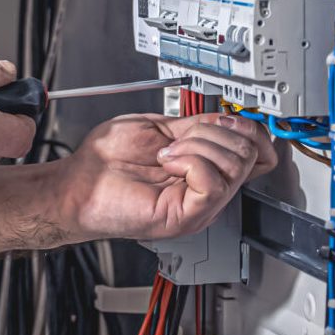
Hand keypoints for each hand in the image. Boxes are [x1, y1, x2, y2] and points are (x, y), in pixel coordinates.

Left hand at [54, 113, 278, 240]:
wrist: (77, 183)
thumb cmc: (106, 162)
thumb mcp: (160, 130)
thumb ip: (196, 125)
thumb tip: (226, 118)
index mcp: (205, 168)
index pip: (257, 149)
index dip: (245, 126)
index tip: (221, 118)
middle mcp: (209, 189)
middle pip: (249, 152)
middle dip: (212, 132)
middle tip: (177, 141)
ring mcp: (201, 206)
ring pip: (234, 164)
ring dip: (195, 146)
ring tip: (166, 155)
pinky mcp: (188, 216)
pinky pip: (213, 183)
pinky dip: (190, 162)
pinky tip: (167, 164)